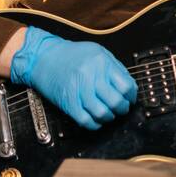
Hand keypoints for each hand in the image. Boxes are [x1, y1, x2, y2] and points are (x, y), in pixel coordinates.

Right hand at [9, 25, 136, 130]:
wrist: (43, 56)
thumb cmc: (71, 54)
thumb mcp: (98, 52)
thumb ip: (114, 68)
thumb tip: (129, 87)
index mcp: (102, 62)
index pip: (126, 86)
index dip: (132, 96)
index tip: (130, 98)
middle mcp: (91, 76)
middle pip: (116, 101)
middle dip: (122, 108)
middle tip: (121, 108)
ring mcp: (78, 90)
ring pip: (102, 113)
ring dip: (109, 117)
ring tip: (109, 113)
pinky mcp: (68, 102)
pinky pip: (85, 120)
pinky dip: (94, 124)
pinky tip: (96, 119)